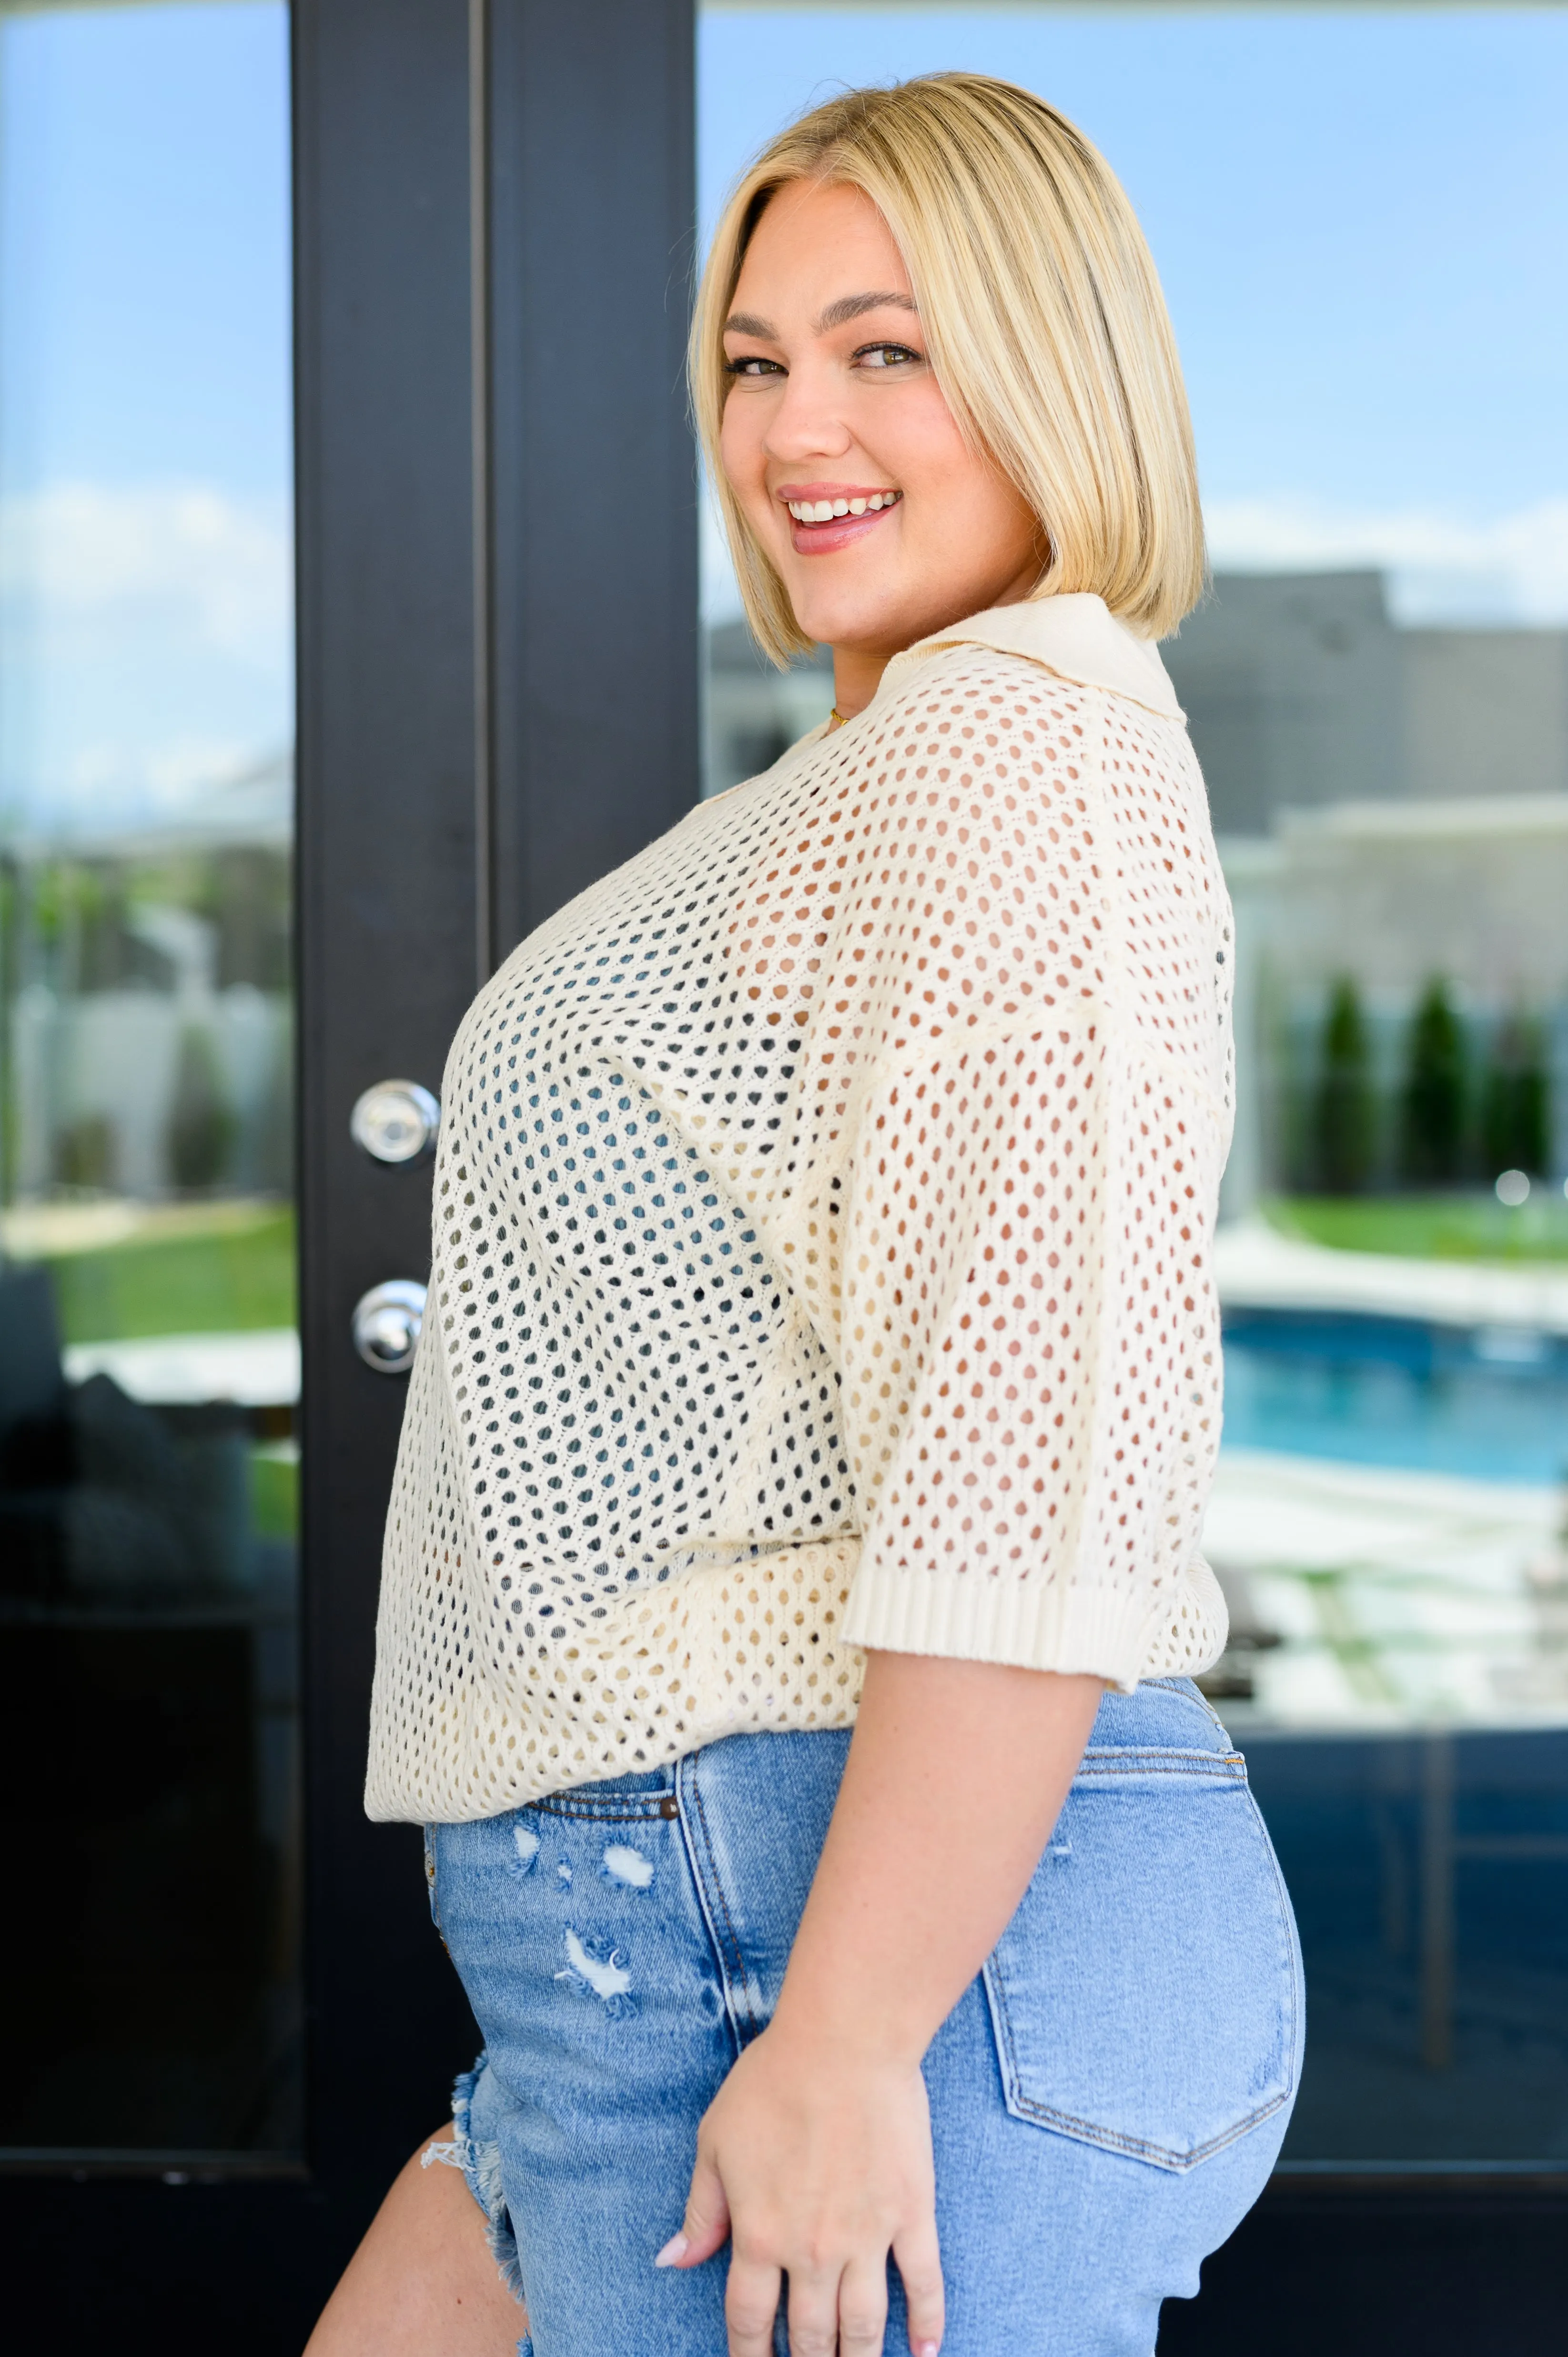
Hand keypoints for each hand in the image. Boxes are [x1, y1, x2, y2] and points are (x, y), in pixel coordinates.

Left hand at [655, 2019, 943, 2356]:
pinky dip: (928, 2324)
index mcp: (760, 2235)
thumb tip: (672, 2261)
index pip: (750, 2322)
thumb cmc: (773, 2081)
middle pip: (811, 2337)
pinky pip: (924, 2283)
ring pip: (864, 2326)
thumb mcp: (715, 2141)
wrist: (844, 2040)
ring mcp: (868, 2236)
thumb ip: (702, 2210)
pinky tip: (924, 2352)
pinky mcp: (912, 2213)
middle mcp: (814, 2250)